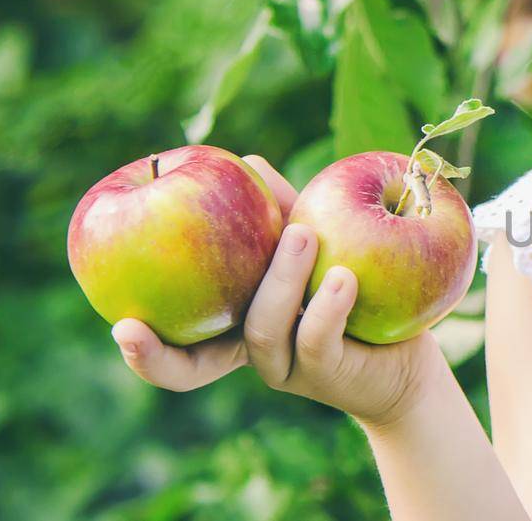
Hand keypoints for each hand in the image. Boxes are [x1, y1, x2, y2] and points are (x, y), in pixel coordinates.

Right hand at [111, 156, 449, 426]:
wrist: (412, 346)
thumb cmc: (359, 291)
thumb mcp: (316, 243)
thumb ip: (280, 212)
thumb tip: (246, 160)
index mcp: (233, 327)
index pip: (174, 350)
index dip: (144, 351)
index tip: (119, 326)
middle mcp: (254, 353)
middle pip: (195, 365)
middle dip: (160, 353)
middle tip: (129, 323)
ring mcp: (291, 368)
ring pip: (264, 330)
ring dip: (280, 280)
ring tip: (302, 234)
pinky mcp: (333, 372)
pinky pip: (319, 339)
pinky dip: (327, 306)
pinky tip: (344, 276)